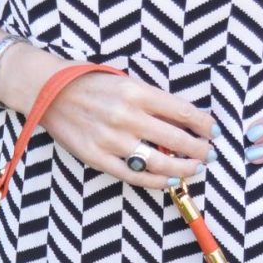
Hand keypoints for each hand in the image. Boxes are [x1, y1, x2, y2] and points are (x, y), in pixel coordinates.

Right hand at [37, 67, 214, 190]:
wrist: (48, 91)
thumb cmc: (90, 83)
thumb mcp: (125, 80)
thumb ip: (152, 99)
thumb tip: (184, 120)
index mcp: (137, 92)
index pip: (183, 112)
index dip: (204, 124)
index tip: (214, 131)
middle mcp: (126, 116)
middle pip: (177, 139)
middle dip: (201, 149)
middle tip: (211, 153)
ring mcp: (111, 140)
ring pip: (160, 163)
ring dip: (184, 169)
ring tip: (196, 169)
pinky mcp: (97, 158)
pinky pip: (134, 176)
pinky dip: (157, 182)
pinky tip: (171, 181)